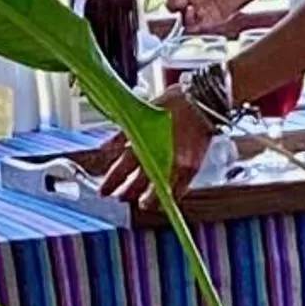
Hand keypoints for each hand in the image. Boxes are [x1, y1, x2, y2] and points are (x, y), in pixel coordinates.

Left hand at [100, 87, 214, 205]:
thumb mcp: (140, 114)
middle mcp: (157, 156)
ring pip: (157, 191)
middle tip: (120, 198)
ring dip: (147, 200)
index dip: (111, 181)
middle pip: (137, 183)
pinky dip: (170, 196)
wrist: (200, 101)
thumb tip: (104, 148)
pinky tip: (165, 199)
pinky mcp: (191, 168)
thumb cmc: (173, 103)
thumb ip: (121, 135)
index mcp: (142, 142)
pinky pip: (179, 190)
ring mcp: (175, 164)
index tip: (104, 192)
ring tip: (142, 204)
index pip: (121, 168)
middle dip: (127, 193)